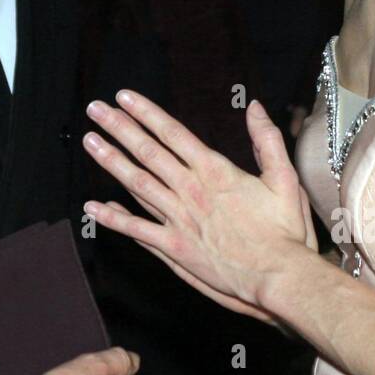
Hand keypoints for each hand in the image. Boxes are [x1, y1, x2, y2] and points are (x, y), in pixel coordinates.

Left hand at [82, 93, 316, 321]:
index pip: (172, 133)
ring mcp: (180, 219)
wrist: (279, 276)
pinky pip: (137, 230)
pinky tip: (92, 207)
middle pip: (147, 152)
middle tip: (96, 109)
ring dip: (111, 161)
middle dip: (119, 128)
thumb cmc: (285, 231)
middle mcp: (191, 190)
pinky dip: (113, 218)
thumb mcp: (284, 178)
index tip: (125, 97)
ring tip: (90, 142)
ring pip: (137, 184)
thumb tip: (254, 107)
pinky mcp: (175, 247)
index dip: (146, 112)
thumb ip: (267, 140)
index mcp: (215, 171)